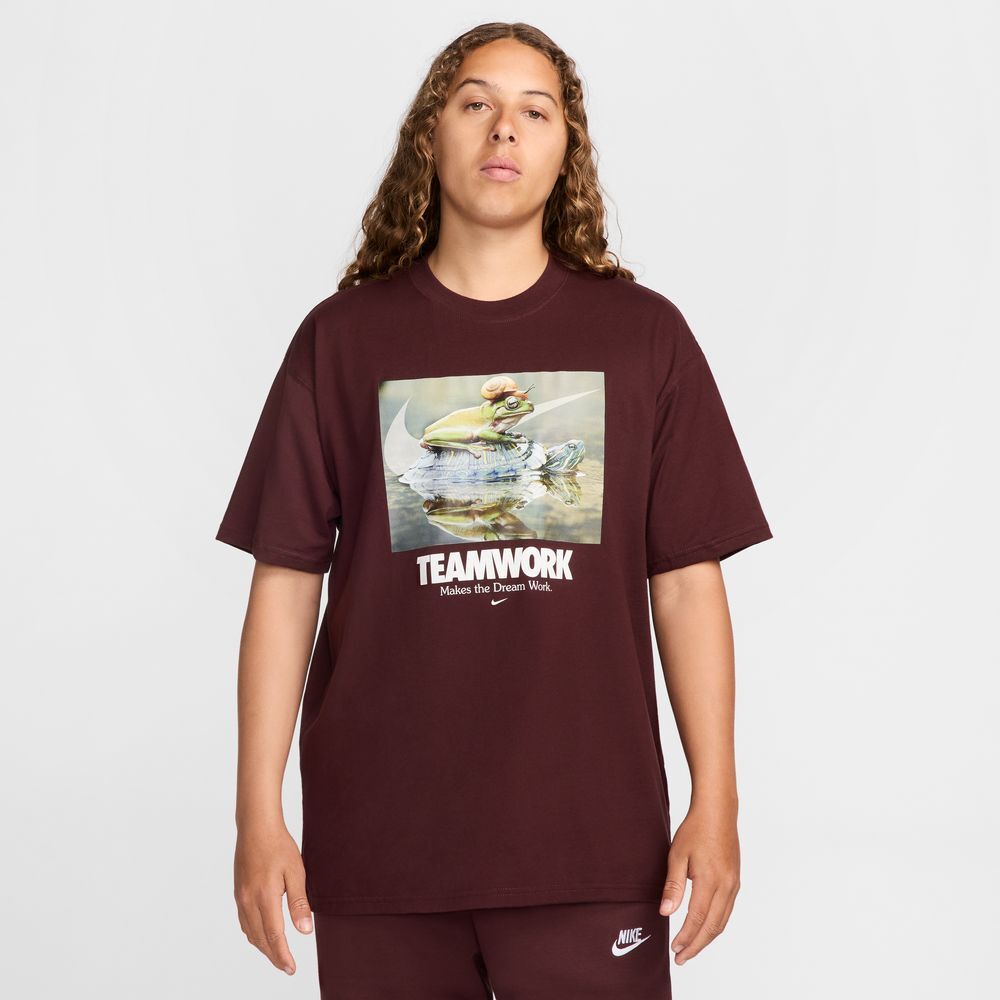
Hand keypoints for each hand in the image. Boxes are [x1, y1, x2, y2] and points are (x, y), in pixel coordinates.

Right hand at [234, 820, 313, 974]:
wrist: (256, 826)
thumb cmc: (279, 845)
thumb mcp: (296, 871)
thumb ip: (299, 902)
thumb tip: (304, 931)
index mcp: (264, 897)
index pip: (274, 936)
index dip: (282, 955)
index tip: (291, 968)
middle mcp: (248, 900)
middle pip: (260, 938)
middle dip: (274, 955)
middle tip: (287, 967)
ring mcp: (240, 897)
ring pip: (250, 932)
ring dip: (263, 946)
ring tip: (277, 954)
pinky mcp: (238, 891)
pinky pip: (244, 921)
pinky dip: (253, 933)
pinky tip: (261, 934)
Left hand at [658, 803, 739, 964]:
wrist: (718, 812)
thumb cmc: (695, 830)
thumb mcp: (677, 855)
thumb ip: (673, 886)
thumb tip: (665, 913)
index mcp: (710, 881)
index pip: (697, 919)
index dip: (686, 937)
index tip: (674, 949)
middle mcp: (726, 886)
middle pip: (712, 926)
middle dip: (696, 945)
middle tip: (681, 958)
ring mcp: (734, 884)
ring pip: (722, 921)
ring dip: (707, 938)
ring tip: (691, 948)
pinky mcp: (735, 881)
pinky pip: (727, 910)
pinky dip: (716, 925)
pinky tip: (705, 928)